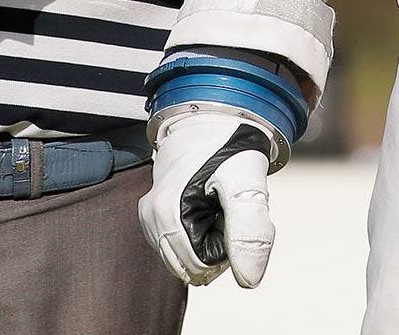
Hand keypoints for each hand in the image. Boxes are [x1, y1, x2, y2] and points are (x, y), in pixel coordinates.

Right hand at [140, 110, 276, 287]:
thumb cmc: (231, 147)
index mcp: (167, 214)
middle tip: (225, 206)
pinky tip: (205, 205)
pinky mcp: (153, 215)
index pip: (201, 268)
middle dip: (216, 246)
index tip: (231, 212)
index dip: (227, 249)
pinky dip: (197, 233)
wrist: (213, 118)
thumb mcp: (248, 183)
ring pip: (185, 259)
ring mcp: (149, 217)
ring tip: (216, 203)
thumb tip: (247, 280)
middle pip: (191, 267)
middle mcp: (150, 218)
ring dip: (208, 239)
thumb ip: (250, 232)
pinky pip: (179, 246)